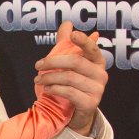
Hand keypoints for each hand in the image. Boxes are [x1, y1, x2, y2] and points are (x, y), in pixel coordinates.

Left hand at [34, 21, 107, 135]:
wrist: (78, 114)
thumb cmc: (74, 86)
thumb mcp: (70, 65)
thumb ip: (67, 45)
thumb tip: (67, 24)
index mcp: (97, 61)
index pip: (92, 48)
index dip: (83, 41)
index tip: (72, 35)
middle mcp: (101, 74)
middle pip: (76, 62)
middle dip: (53, 62)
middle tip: (38, 65)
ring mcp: (98, 89)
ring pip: (70, 78)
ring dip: (50, 77)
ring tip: (38, 79)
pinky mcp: (90, 103)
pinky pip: (70, 92)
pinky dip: (55, 89)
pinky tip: (47, 89)